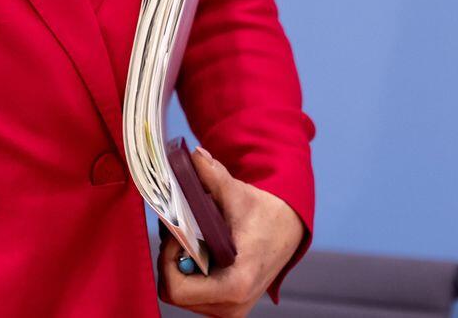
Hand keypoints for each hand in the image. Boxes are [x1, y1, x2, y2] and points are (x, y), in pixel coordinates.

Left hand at [155, 147, 306, 315]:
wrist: (289, 229)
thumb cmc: (265, 213)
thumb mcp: (238, 193)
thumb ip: (213, 176)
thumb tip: (194, 155)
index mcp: (236, 283)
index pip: (177, 289)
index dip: (168, 259)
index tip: (176, 234)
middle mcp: (233, 305)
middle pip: (175, 293)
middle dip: (170, 261)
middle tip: (178, 233)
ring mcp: (230, 309)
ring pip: (182, 295)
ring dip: (178, 266)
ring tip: (188, 238)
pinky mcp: (228, 305)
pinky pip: (193, 295)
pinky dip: (187, 272)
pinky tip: (197, 249)